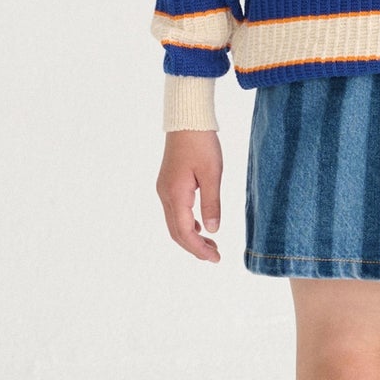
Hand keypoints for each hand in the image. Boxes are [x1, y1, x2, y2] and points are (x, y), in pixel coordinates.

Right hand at [157, 129, 224, 260]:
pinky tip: (201, 226)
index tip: (215, 259)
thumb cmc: (201, 143)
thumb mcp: (212, 174)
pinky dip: (187, 224)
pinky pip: (175, 211)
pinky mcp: (168, 184)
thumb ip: (212, 204)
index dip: (199, 249)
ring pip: (174, 223)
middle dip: (194, 247)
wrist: (186, 120)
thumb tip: (213, 231)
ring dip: (191, 236)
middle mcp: (165, 195)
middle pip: (176, 232)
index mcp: (176, 194)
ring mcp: (164, 189)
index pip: (185, 232)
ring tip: (211, 245)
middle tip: (215, 256)